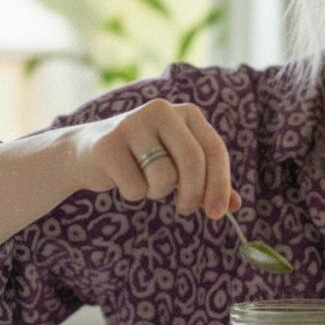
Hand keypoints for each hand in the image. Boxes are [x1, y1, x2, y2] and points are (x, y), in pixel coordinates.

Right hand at [70, 99, 240, 217]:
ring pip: (163, 177)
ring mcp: (133, 123)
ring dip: (158, 192)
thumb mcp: (180, 165)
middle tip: (186, 210)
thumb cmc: (145, 160)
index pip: (214, 150)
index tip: (219, 213)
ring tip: (147, 182)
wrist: (89, 152)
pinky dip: (134, 193)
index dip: (220, 184)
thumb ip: (209, 181)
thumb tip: (235, 205)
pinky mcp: (108, 144)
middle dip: (193, 195)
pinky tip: (124, 178)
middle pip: (192, 161)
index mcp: (187, 113)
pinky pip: (135, 186)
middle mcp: (162, 111)